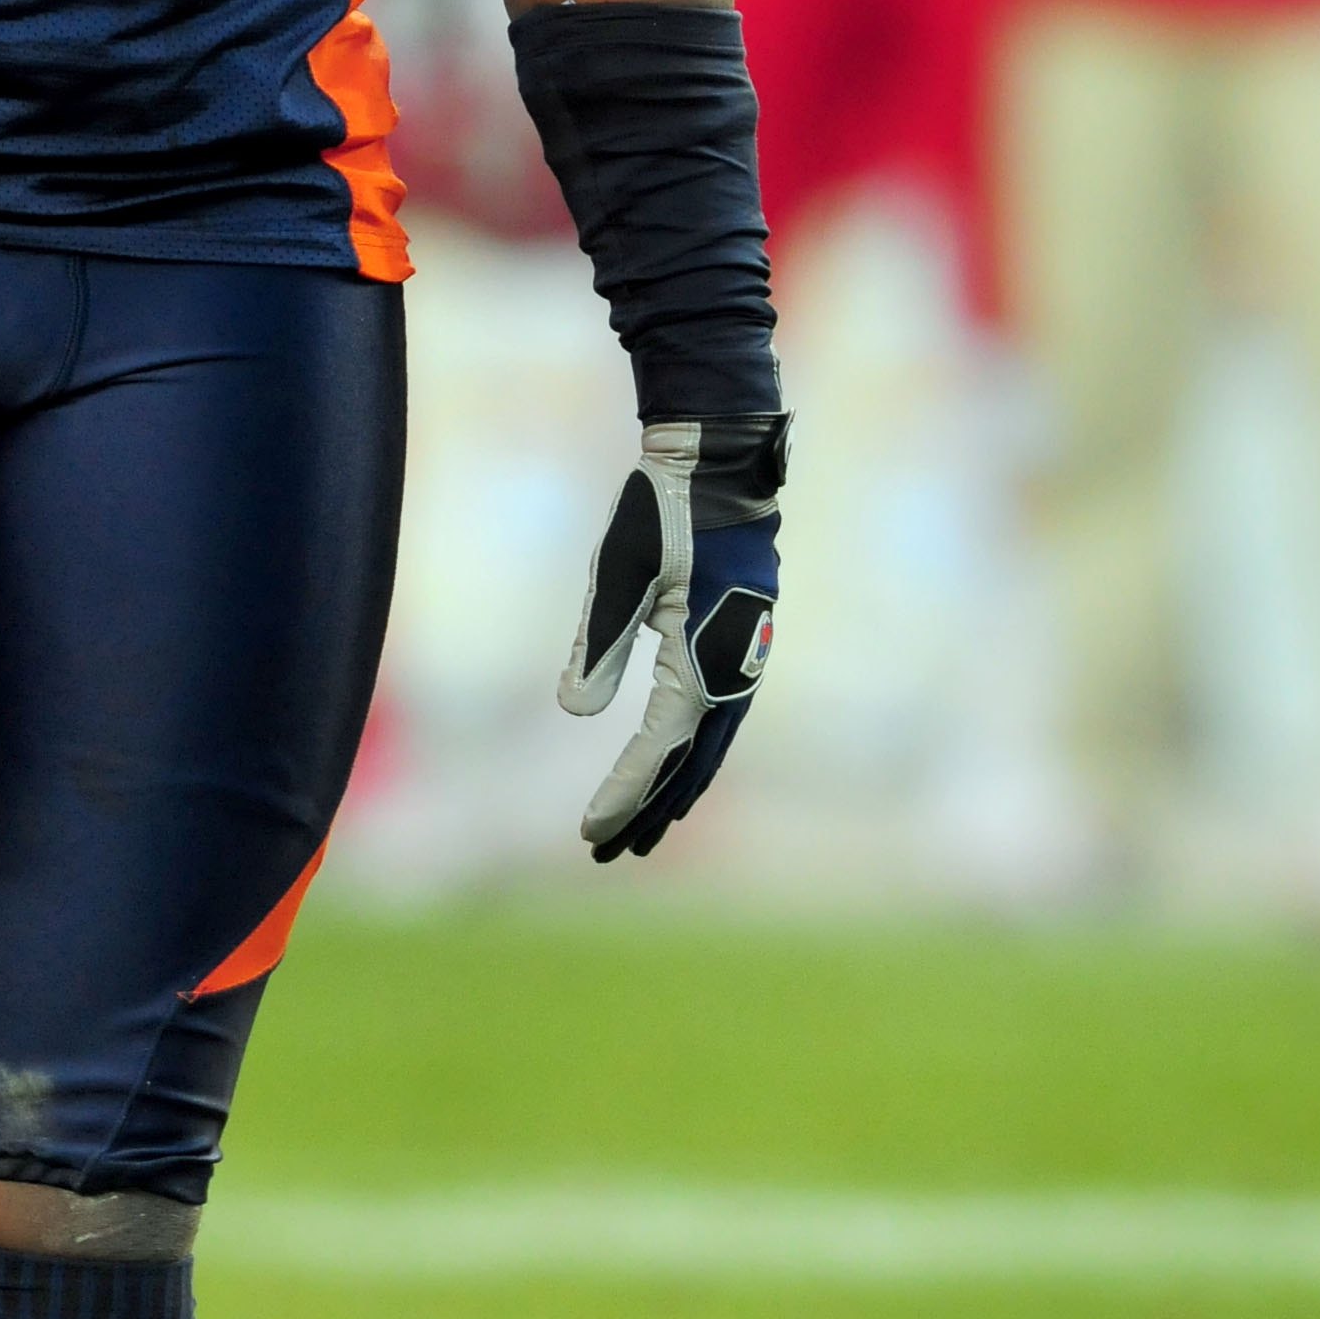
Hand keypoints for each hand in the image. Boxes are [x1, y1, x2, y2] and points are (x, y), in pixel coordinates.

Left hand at [559, 414, 784, 861]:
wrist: (719, 465)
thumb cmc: (660, 514)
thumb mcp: (616, 575)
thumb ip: (599, 645)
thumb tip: (574, 713)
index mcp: (699, 657)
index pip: (658, 750)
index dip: (624, 794)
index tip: (591, 832)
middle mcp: (732, 667)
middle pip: (691, 763)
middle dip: (650, 811)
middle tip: (609, 853)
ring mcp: (744, 656)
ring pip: (711, 744)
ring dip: (677, 788)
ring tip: (643, 829)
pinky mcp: (741, 641)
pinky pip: (719, 715)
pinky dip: (695, 750)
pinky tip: (674, 764)